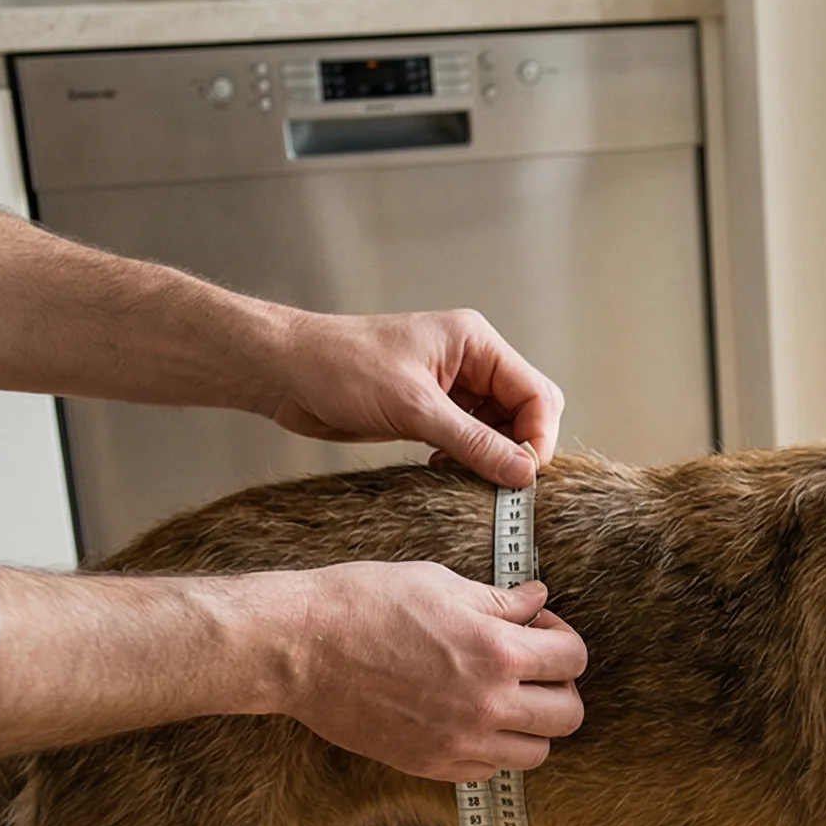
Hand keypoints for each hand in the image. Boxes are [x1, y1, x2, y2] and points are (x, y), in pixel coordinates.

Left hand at [260, 310, 564, 487]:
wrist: (286, 371)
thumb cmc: (341, 366)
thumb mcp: (413, 407)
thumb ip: (473, 441)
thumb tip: (523, 472)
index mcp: (476, 343)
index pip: (536, 392)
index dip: (539, 436)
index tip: (526, 475)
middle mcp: (471, 363)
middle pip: (526, 411)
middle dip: (519, 448)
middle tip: (502, 482)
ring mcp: (453, 388)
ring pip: (500, 430)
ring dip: (492, 458)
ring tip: (467, 476)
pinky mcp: (432, 411)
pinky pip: (471, 440)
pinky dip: (468, 460)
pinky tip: (444, 470)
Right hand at [279, 563, 587, 780]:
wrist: (298, 647)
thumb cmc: (362, 604)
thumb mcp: (439, 583)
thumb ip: (499, 600)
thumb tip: (538, 601)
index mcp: (497, 653)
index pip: (573, 658)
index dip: (562, 637)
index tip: (538, 628)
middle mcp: (487, 705)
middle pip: (568, 715)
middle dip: (560, 685)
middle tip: (533, 667)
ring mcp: (459, 742)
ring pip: (535, 753)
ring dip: (532, 724)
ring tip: (505, 698)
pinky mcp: (429, 764)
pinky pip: (487, 771)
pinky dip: (492, 750)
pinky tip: (470, 720)